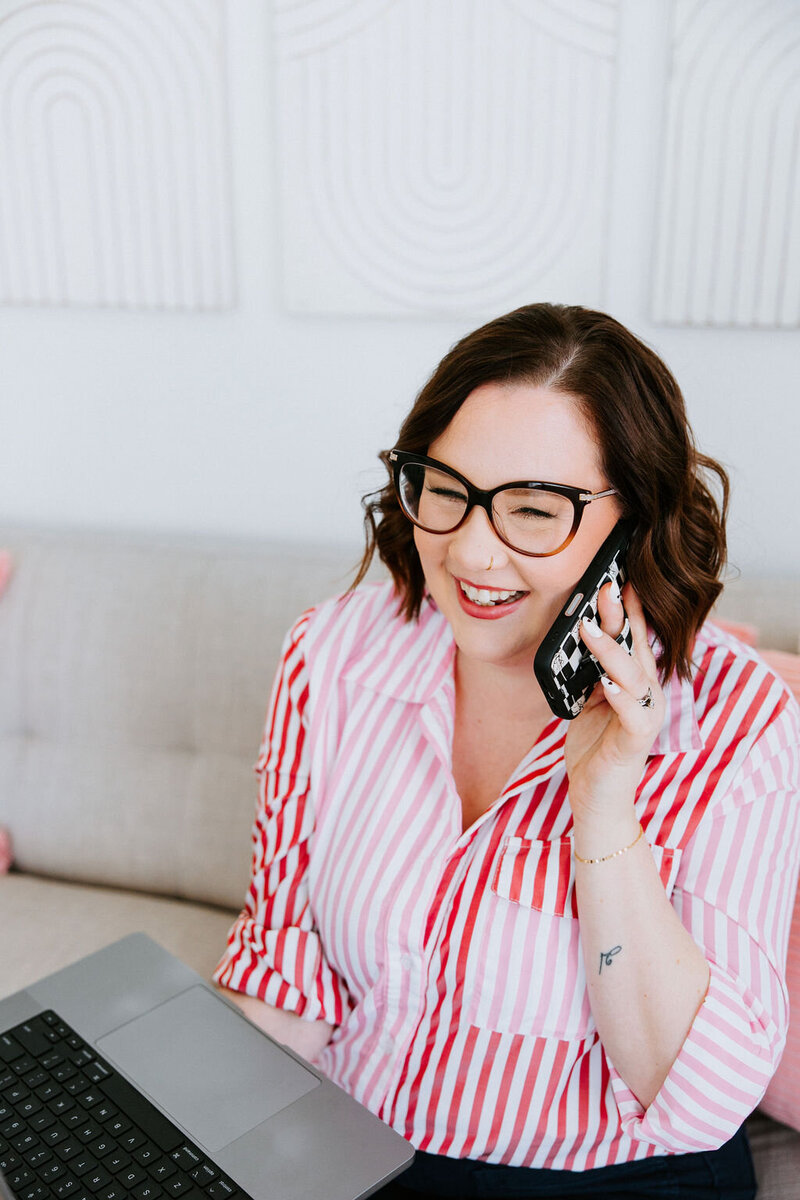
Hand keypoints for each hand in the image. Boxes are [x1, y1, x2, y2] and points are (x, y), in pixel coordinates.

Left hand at [564, 582, 664, 828]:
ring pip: (634, 675)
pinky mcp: (637, 741)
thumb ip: (588, 670)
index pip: (634, 637)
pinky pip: (633, 714)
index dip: (628, 607)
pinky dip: (620, 696)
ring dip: (611, 651)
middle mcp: (648, 695)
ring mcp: (645, 717)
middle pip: (636, 647)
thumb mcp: (587, 699)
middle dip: (622, 616)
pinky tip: (606, 684)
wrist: (597, 798)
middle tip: (605, 586)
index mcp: (636, 682)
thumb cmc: (593, 747)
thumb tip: (576, 634)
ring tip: (589, 629)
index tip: (616, 575)